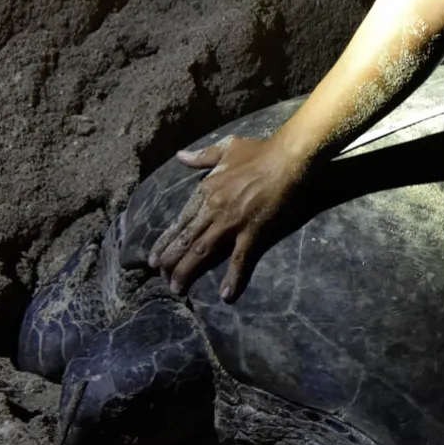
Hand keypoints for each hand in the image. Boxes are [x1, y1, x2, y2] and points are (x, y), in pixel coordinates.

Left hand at [149, 134, 310, 301]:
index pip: (180, 221)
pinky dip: (233, 278)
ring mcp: (233, 223)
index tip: (153, 259)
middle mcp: (214, 209)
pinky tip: (227, 296)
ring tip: (177, 289)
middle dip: (171, 262)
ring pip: (203, 252)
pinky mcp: (254, 233)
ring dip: (188, 272)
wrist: (290, 159)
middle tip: (161, 280)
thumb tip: (180, 156)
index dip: (166, 242)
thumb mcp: (227, 148)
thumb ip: (202, 157)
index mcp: (206, 191)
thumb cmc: (261, 152)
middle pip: (186, 240)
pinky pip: (240, 260)